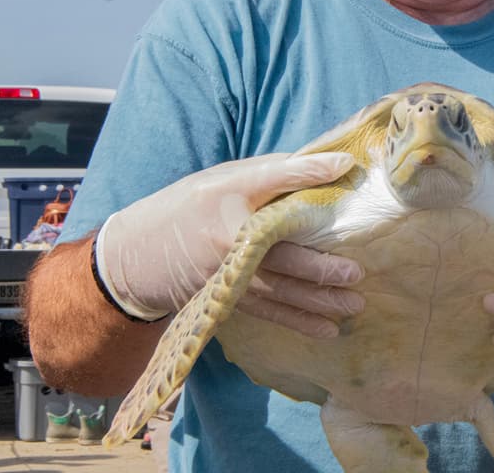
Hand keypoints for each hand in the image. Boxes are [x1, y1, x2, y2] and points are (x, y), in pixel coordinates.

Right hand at [95, 152, 365, 338]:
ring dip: (319, 300)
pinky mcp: (230, 298)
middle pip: (281, 250)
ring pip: (281, 289)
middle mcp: (229, 235)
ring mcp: (229, 272)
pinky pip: (271, 311)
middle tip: (356, 272)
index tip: (347, 166)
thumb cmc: (190, 207)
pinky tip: (329, 328)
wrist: (137, 254)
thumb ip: (271, 173)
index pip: (274, 175)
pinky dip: (300, 321)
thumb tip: (327, 165)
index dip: (309, 171)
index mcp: (227, 193)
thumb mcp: (222, 179)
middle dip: (320, 265)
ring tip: (354, 304)